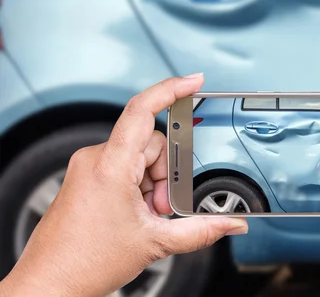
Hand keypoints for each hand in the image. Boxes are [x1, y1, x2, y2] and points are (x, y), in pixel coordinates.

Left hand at [0, 74, 247, 296]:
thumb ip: (201, 230)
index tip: (193, 81)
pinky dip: (139, 187)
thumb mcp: (154, 242)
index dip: (171, 89)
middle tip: (162, 208)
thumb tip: (231, 224)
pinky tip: (137, 213)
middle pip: (151, 144)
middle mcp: (95, 159)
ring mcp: (89, 168)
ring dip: (153, 184)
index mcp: (110, 165)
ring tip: (147, 216)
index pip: (142, 110)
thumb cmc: (85, 262)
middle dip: (166, 176)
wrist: (50, 284)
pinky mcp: (87, 177)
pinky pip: (124, 168)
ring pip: (140, 158)